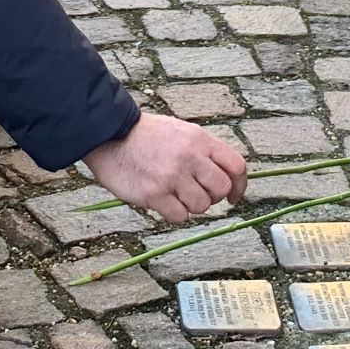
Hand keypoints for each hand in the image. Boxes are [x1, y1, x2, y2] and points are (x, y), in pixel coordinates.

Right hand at [85, 112, 248, 222]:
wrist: (109, 135)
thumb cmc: (146, 135)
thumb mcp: (182, 132)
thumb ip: (204, 151)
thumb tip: (227, 176)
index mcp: (199, 140)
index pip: (236, 165)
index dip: (240, 185)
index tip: (233, 195)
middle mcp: (189, 157)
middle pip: (221, 188)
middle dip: (213, 196)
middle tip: (197, 193)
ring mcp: (172, 177)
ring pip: (201, 206)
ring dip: (191, 205)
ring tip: (175, 193)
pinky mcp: (154, 194)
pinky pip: (180, 216)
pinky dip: (174, 213)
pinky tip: (163, 200)